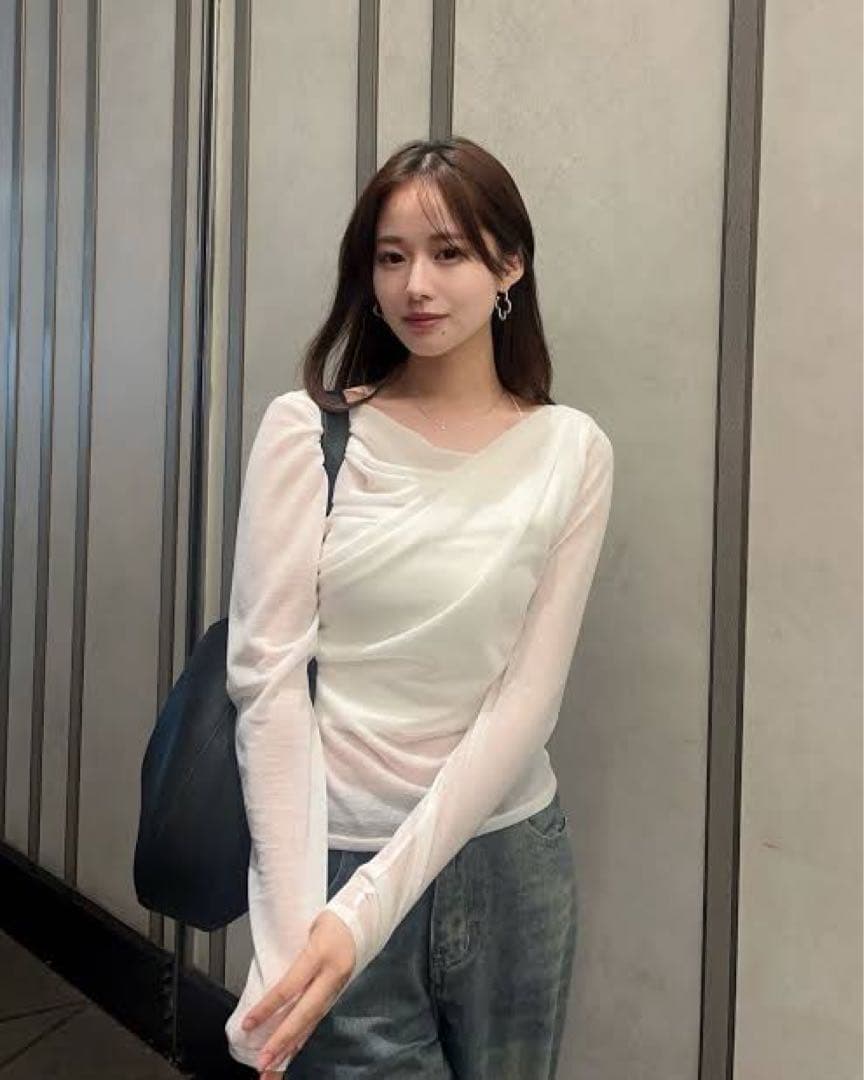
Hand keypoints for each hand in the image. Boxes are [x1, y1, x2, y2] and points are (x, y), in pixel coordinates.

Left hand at [241, 910, 355, 1075]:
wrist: (363, 920)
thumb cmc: (332, 921)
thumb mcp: (309, 929)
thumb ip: (293, 955)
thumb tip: (268, 981)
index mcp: (321, 954)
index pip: (290, 986)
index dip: (268, 1007)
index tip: (249, 1023)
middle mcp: (331, 975)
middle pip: (304, 1013)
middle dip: (283, 1039)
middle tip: (264, 1061)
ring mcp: (337, 987)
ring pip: (312, 1021)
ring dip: (292, 1045)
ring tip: (273, 1065)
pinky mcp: (338, 993)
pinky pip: (318, 1018)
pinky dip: (303, 1036)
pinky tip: (292, 1050)